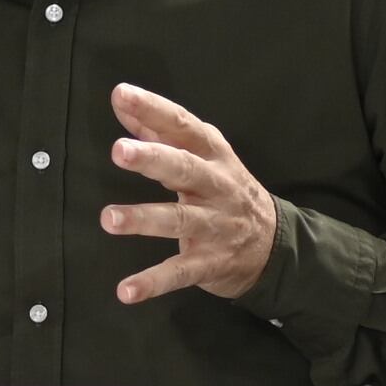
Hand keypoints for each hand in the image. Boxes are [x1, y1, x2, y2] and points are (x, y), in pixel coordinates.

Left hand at [105, 82, 279, 303]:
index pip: (182, 125)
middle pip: (185, 168)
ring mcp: (216, 225)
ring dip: (144, 219)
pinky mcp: (211, 262)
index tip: (121, 94)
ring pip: (180, 220)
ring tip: (109, 219)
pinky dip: (153, 282)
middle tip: (119, 151)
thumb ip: (159, 130)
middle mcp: (217, 186)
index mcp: (213, 155)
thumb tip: (121, 101)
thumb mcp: (202, 156)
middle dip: (153, 159)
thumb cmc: (226, 190)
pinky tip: (126, 291)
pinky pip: (180, 272)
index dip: (153, 109)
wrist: (276, 244)